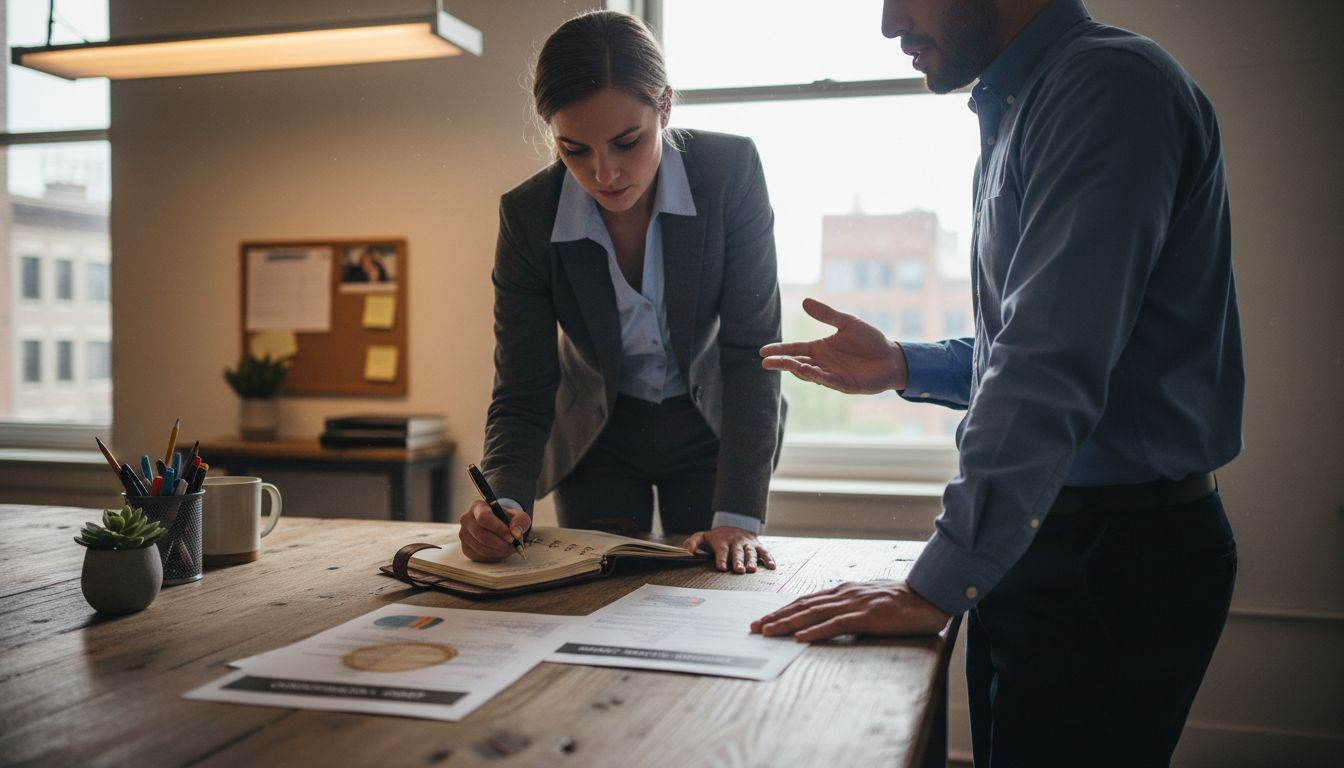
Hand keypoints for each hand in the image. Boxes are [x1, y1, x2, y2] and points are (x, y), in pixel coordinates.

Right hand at [458, 500, 528, 562]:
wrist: (499, 526)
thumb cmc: (507, 519)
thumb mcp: (519, 516)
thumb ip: (520, 521)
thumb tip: (515, 533)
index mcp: (478, 506)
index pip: (483, 517)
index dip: (498, 529)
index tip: (511, 537)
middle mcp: (466, 519)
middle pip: (481, 535)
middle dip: (501, 544)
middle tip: (514, 546)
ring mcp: (464, 535)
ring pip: (481, 548)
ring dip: (499, 551)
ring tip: (510, 548)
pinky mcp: (465, 548)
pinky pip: (479, 556)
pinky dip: (493, 556)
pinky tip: (501, 551)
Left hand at [681, 526, 775, 573]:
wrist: (734, 525)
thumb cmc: (716, 538)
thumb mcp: (703, 537)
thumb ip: (693, 542)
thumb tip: (685, 550)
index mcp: (722, 541)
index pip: (721, 550)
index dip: (721, 559)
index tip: (721, 567)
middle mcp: (736, 542)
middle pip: (737, 552)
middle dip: (738, 561)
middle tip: (739, 570)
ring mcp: (748, 544)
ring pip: (750, 552)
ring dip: (751, 561)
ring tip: (752, 570)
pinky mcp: (758, 546)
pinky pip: (764, 552)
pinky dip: (769, 559)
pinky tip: (772, 567)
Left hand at [750, 580, 950, 641]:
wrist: (930, 596)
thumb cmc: (901, 602)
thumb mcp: (868, 601)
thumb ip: (849, 607)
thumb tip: (829, 618)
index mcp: (844, 590)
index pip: (805, 600)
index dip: (782, 610)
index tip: (763, 620)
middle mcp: (844, 593)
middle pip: (802, 606)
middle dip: (776, 617)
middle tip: (753, 628)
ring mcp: (855, 603)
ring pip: (813, 614)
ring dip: (787, 624)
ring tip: (767, 632)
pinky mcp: (868, 616)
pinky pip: (837, 624)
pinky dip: (816, 631)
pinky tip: (800, 637)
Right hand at [759, 298, 908, 393]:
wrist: (892, 357)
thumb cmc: (870, 340)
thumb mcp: (847, 323)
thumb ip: (827, 314)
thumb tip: (805, 301)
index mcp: (820, 349)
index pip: (794, 349)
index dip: (779, 350)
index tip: (762, 351)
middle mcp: (822, 363)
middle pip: (796, 363)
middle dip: (781, 363)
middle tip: (765, 361)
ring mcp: (831, 375)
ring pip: (808, 374)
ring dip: (795, 369)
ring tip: (783, 364)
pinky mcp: (843, 384)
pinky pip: (825, 380)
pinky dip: (815, 376)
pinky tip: (805, 370)